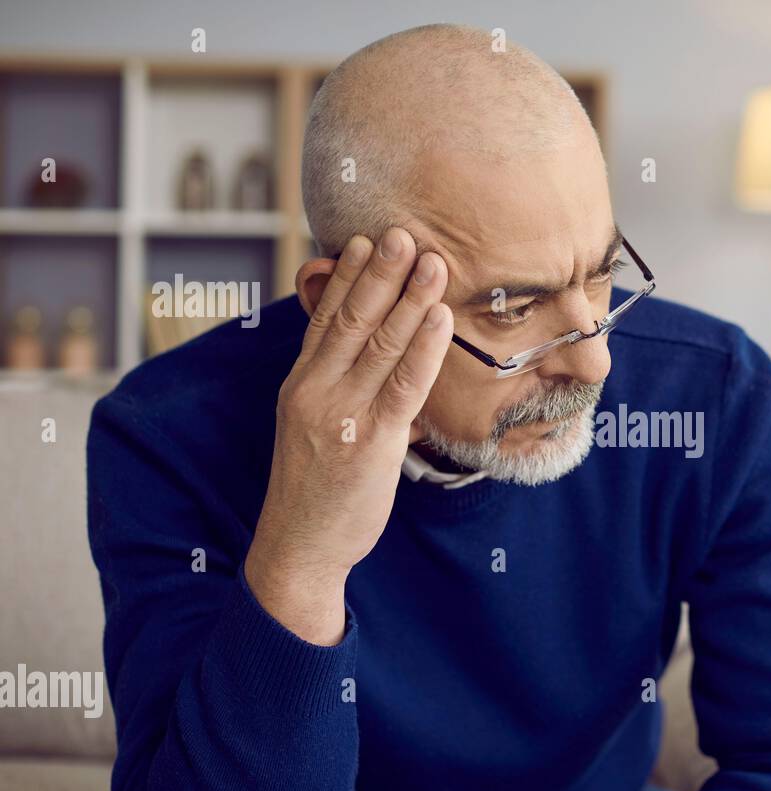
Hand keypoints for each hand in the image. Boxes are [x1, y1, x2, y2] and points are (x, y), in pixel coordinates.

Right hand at [245, 227, 452, 644]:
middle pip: (352, 319)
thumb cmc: (315, 487)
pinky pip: (403, 386)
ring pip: (380, 344)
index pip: (326, 318)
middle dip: (381, 273)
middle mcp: (316, 391)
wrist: (299, 546)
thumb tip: (374, 354)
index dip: (348, 277)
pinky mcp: (372, 442)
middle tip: (404, 232)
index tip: (367, 239)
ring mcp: (343, 414)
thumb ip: (339, 386)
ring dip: (410, 299)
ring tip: (433, 262)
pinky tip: (440, 319)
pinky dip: (424, 349)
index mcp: (301, 383)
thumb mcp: (315, 426)